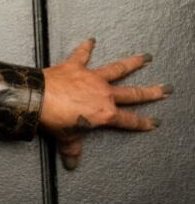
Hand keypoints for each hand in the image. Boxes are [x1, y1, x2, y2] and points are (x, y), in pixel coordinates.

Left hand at [38, 37, 172, 170]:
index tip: (154, 122)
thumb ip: (72, 149)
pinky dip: (86, 47)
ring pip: (117, 69)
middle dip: (150, 93)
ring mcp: (91, 78)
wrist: (37, 98)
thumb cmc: (53, 119)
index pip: (129, 120)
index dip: (142, 123)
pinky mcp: (75, 67)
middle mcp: (103, 94)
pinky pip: (82, 55)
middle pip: (132, 94)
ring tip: (146, 57)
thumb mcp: (66, 137)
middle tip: (165, 89)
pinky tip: (91, 40)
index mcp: (104, 113)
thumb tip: (72, 163)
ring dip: (132, 63)